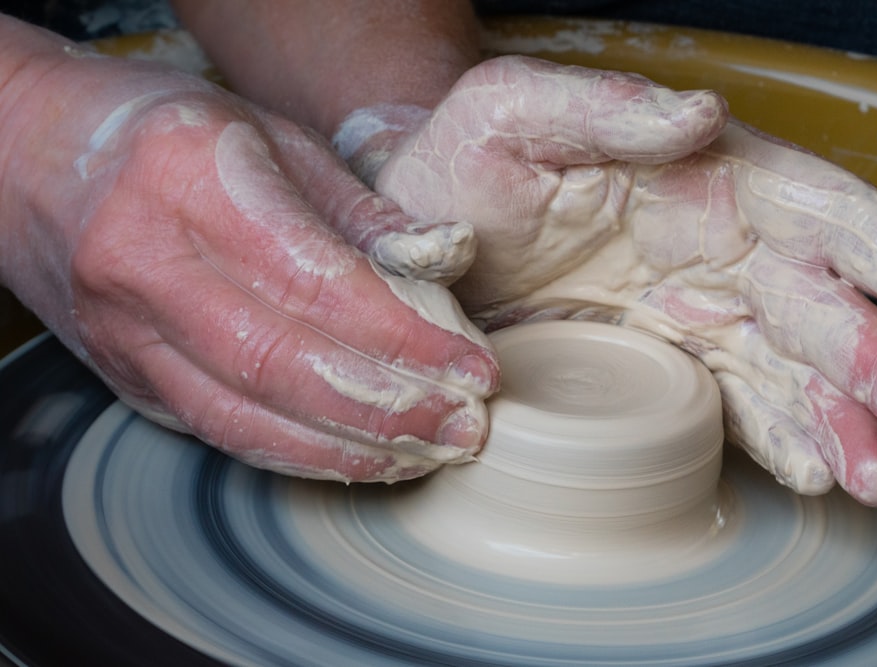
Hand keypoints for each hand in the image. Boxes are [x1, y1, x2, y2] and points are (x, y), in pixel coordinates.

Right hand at [0, 24, 497, 481]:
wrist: (23, 155)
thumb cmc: (161, 133)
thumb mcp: (268, 134)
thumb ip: (356, 206)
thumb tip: (444, 261)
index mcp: (188, 180)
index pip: (316, 282)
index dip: (405, 336)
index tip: (472, 365)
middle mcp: (145, 264)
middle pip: (283, 365)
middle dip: (389, 410)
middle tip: (465, 427)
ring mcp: (124, 332)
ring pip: (248, 417)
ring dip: (351, 449)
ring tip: (429, 454)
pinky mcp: (125, 376)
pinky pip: (220, 431)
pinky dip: (299, 453)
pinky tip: (360, 458)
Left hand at [369, 55, 876, 504]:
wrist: (419, 220)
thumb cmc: (466, 154)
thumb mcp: (516, 111)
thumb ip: (606, 107)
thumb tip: (701, 115)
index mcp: (705, 177)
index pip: (821, 212)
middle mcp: (719, 245)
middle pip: (824, 306)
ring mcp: (695, 307)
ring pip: (791, 368)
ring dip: (840, 421)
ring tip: (872, 477)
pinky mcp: (664, 358)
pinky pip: (734, 401)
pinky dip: (777, 436)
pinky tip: (812, 472)